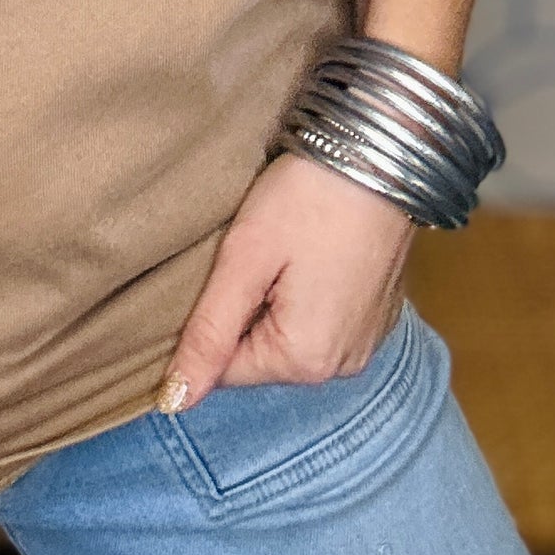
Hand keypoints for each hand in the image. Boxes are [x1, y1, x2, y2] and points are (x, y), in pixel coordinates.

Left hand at [158, 149, 413, 411]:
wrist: (381, 152)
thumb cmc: (309, 197)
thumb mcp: (245, 257)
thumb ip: (208, 333)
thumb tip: (173, 401)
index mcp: (305, 360)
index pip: (227, 367)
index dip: (212, 317)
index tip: (224, 266)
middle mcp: (341, 366)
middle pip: (261, 354)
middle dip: (247, 308)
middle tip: (256, 251)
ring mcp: (365, 341)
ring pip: (292, 336)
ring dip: (277, 301)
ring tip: (285, 247)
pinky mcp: (377, 315)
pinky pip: (324, 320)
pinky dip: (308, 293)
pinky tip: (310, 251)